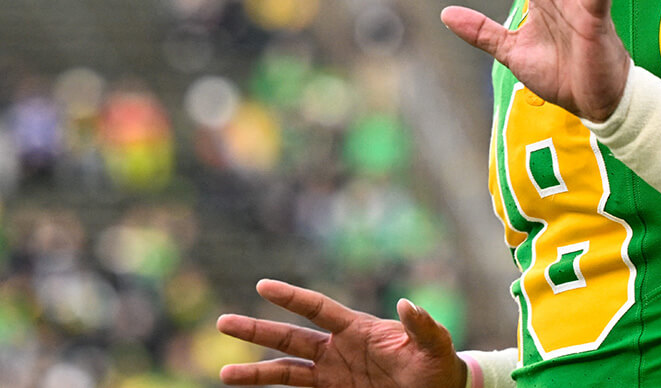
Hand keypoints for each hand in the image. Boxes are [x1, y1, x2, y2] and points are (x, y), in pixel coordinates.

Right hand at [216, 279, 465, 387]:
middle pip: (289, 337)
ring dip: (255, 371)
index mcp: (357, 329)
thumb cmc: (438, 367)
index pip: (318, 309)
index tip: (262, 285)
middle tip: (222, 322)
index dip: (291, 297)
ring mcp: (332, 373)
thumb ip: (422, 326)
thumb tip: (408, 304)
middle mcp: (337, 348)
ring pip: (285, 369)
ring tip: (224, 373)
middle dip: (256, 330)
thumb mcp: (435, 347)